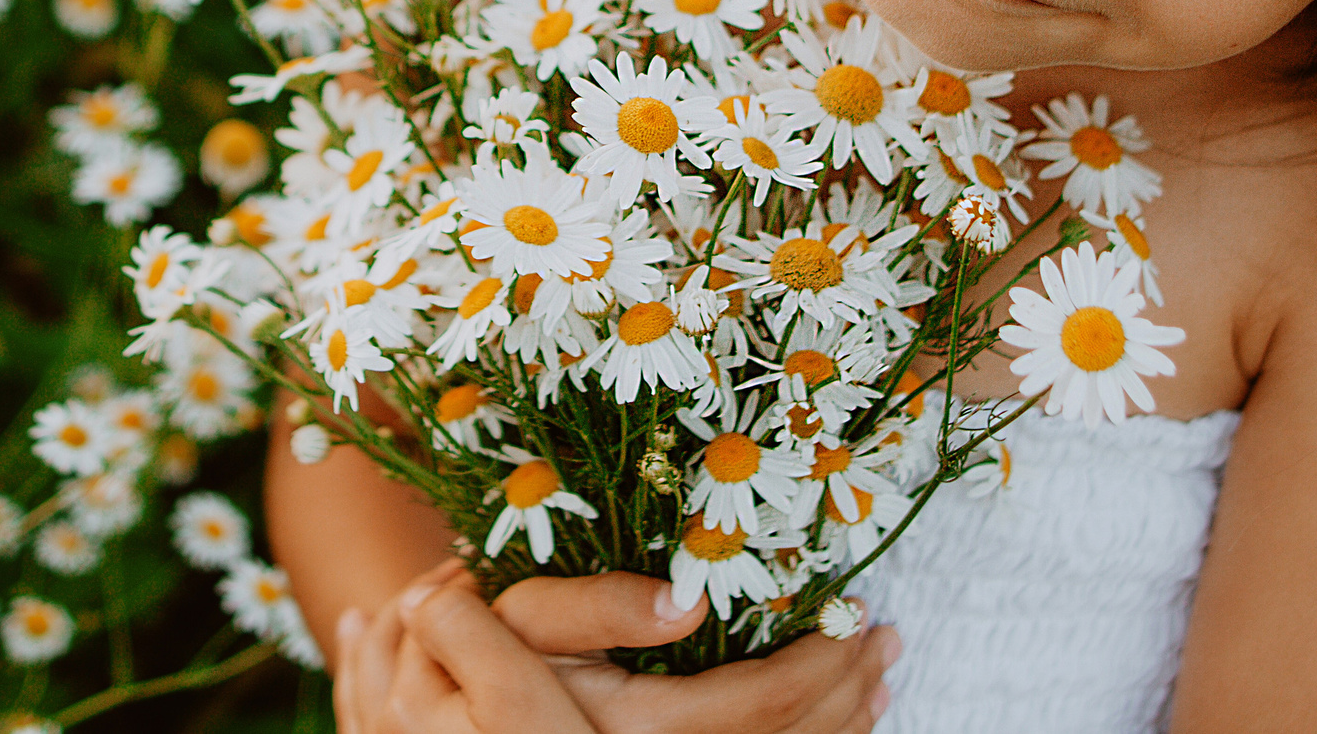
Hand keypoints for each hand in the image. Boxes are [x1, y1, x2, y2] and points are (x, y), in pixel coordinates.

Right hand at [334, 560, 897, 733]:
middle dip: (850, 689)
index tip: (860, 617)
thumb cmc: (473, 650)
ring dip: (839, 719)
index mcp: (634, 731)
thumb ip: (596, 608)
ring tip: (873, 675)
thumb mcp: (523, 619)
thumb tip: (690, 596)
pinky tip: (823, 712)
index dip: (824, 663)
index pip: (762, 705)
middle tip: (887, 640)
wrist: (430, 717)